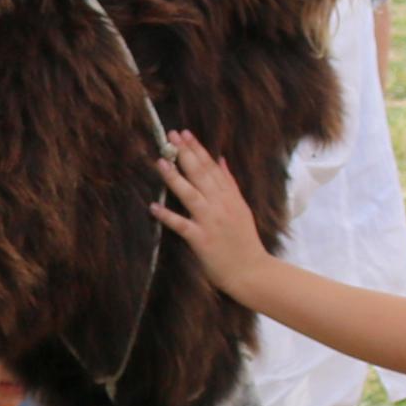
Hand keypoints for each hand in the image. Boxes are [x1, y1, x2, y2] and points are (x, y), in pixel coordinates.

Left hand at [148, 131, 269, 288]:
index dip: (197, 149)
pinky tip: (154, 207)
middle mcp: (221, 206)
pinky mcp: (202, 240)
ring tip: (161, 162)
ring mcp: (211, 222)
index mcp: (230, 197)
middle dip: (184, 154)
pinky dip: (168, 216)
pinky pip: (182, 225)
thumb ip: (230, 183)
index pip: (211, 167)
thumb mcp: (242, 207)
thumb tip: (221, 159)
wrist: (252, 271)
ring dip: (175, 178)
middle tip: (170, 136)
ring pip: (190, 195)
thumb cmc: (244, 241)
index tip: (185, 133)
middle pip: (201, 175)